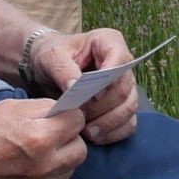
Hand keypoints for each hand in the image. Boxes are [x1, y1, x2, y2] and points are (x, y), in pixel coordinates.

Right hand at [0, 97, 89, 178]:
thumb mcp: (10, 108)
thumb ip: (44, 107)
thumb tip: (69, 110)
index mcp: (39, 137)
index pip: (77, 121)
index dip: (69, 115)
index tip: (59, 115)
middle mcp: (45, 165)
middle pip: (80, 148)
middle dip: (69, 137)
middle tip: (50, 133)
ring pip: (71, 167)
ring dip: (62, 156)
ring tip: (39, 149)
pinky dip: (51, 172)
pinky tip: (32, 164)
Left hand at [30, 25, 140, 143]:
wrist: (49, 66)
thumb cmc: (52, 56)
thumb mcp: (51, 57)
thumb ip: (63, 70)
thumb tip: (75, 88)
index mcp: (108, 42)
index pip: (119, 59)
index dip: (108, 80)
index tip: (91, 96)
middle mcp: (122, 63)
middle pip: (124, 90)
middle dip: (102, 107)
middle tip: (80, 117)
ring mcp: (125, 85)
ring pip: (129, 108)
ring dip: (108, 123)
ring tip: (86, 132)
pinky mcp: (122, 105)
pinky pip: (128, 122)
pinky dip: (113, 132)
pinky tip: (95, 137)